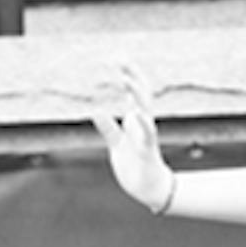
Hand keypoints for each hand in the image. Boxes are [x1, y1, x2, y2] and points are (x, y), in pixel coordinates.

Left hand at [90, 67, 176, 213]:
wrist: (149, 189)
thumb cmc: (134, 165)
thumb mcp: (117, 143)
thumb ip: (108, 127)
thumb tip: (96, 111)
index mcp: (137, 122)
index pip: (135, 93)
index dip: (129, 74)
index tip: (119, 57)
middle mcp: (143, 125)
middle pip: (142, 95)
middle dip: (133, 76)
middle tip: (121, 58)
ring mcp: (146, 137)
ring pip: (143, 110)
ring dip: (136, 94)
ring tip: (125, 78)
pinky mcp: (147, 152)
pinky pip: (146, 137)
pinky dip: (141, 125)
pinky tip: (135, 115)